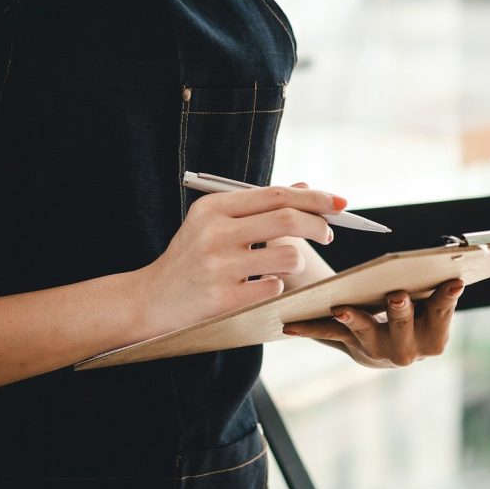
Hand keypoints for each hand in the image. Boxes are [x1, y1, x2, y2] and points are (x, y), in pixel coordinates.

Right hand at [143, 183, 344, 331]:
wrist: (151, 300)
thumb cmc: (191, 258)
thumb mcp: (215, 223)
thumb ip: (259, 206)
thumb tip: (306, 188)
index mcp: (213, 208)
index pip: (275, 195)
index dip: (313, 198)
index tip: (339, 203)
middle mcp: (214, 233)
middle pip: (287, 220)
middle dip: (318, 225)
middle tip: (328, 234)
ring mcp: (219, 267)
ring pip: (288, 257)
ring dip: (294, 262)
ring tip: (278, 267)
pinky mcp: (224, 299)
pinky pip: (274, 288)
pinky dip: (275, 288)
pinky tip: (256, 289)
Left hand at [281, 279, 464, 367]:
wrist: (391, 344)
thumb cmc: (418, 309)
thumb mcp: (433, 299)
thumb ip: (441, 282)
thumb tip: (453, 246)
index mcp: (434, 334)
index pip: (443, 313)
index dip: (448, 299)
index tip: (454, 280)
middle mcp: (408, 348)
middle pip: (404, 330)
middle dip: (401, 313)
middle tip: (396, 295)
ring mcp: (377, 349)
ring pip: (366, 334)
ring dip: (355, 320)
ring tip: (340, 308)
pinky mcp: (350, 344)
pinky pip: (330, 334)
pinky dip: (310, 328)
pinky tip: (291, 325)